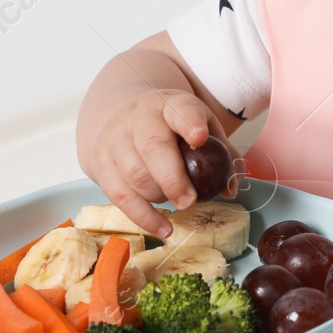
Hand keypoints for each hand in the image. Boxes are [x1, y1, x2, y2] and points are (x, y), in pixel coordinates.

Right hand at [76, 84, 244, 238]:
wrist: (114, 114)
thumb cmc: (166, 124)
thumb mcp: (196, 123)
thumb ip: (220, 151)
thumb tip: (231, 187)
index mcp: (169, 104)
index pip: (179, 109)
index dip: (189, 122)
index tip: (200, 137)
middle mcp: (138, 118)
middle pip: (152, 147)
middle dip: (172, 178)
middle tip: (189, 201)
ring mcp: (115, 140)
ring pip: (134, 175)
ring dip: (159, 197)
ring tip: (179, 203)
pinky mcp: (101, 165)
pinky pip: (120, 196)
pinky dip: (143, 216)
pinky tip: (163, 227)